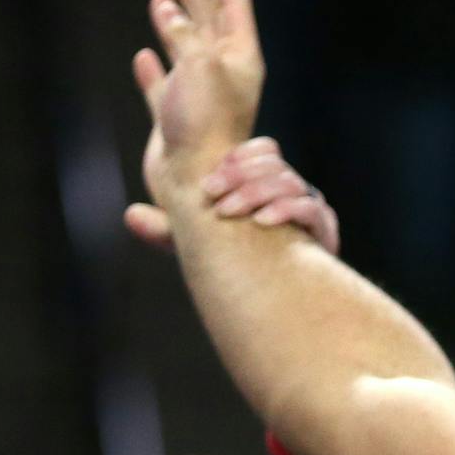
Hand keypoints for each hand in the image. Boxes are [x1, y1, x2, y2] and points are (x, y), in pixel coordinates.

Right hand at [126, 0, 264, 223]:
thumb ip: (185, 33)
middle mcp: (224, 76)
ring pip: (186, 51)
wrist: (195, 183)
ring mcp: (199, 99)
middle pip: (210, 22)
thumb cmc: (205, 123)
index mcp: (241, 59)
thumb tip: (167, 9)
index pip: (233, 2)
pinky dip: (155, 68)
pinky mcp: (176, 121)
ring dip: (173, 24)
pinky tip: (144, 56)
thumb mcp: (199, 64)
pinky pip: (164, 86)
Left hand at [126, 136, 339, 254]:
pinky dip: (287, 210)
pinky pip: (311, 209)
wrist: (278, 304)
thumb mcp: (196, 245)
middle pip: (273, 162)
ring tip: (228, 211)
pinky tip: (262, 221)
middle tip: (212, 194)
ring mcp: (308, 209)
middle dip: (240, 175)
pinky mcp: (324, 232)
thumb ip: (167, 229)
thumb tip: (130, 216)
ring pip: (289, 181)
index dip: (236, 158)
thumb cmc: (235, 268)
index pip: (264, 150)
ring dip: (257, 191)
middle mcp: (291, 191)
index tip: (209, 181)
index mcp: (266, 183)